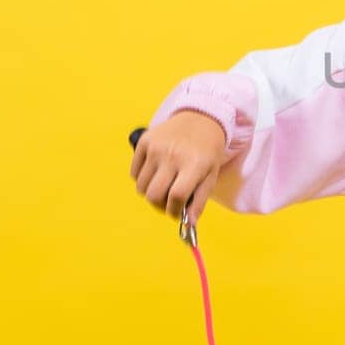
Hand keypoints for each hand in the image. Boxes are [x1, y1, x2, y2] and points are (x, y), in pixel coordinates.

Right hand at [130, 110, 226, 224]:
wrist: (201, 118)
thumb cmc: (207, 152)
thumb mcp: (211, 176)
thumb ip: (199, 201)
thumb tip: (189, 225)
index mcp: (194, 165)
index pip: (176, 196)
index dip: (174, 211)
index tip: (176, 214)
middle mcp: (173, 155)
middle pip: (154, 195)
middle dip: (160, 206)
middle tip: (167, 203)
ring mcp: (156, 147)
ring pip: (142, 187)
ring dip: (150, 194)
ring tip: (163, 187)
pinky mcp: (144, 141)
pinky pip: (134, 173)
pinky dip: (142, 180)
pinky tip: (155, 174)